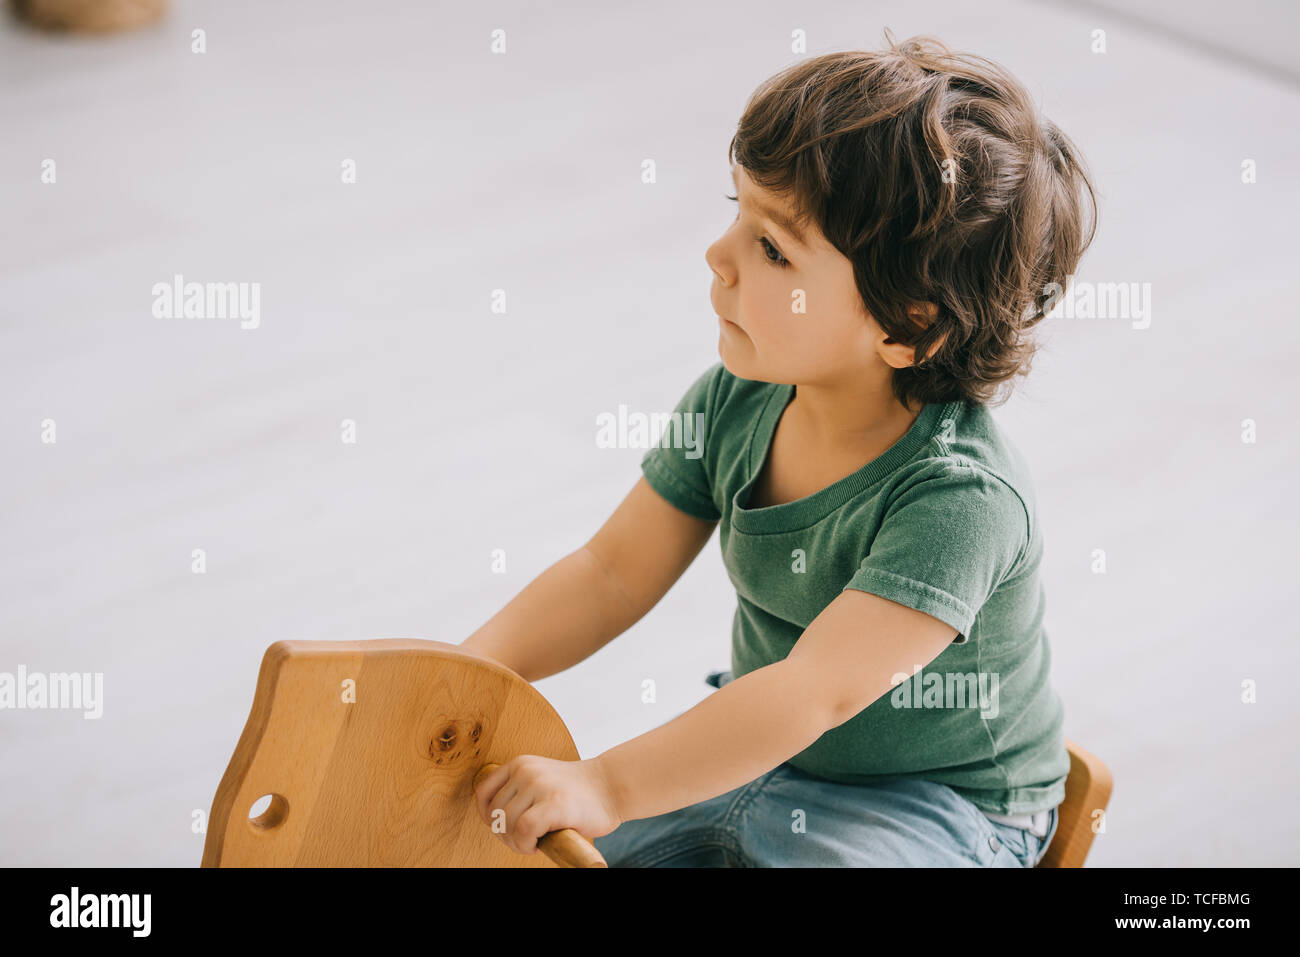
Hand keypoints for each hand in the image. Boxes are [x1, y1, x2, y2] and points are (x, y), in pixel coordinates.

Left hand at [473, 755, 622, 854]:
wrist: (612, 787)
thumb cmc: (577, 793)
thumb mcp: (540, 780)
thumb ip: (518, 792)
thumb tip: (493, 822)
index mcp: (520, 764)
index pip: (483, 792)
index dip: (486, 816)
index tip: (500, 827)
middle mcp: (526, 772)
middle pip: (495, 814)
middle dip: (505, 835)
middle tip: (525, 840)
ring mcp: (540, 786)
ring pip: (507, 824)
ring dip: (516, 843)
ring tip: (534, 842)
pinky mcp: (554, 804)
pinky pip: (523, 830)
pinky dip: (525, 844)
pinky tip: (538, 845)